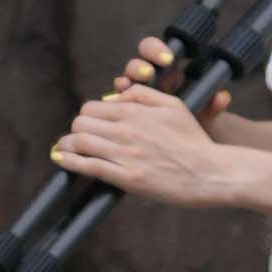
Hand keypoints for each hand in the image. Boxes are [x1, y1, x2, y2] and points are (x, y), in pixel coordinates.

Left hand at [52, 75, 248, 208]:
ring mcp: (125, 154)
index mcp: (134, 111)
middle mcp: (126, 129)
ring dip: (68, 145)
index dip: (88, 116)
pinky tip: (62, 160)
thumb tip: (115, 97)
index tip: (90, 124)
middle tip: (79, 137)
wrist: (209, 172)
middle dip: (77, 129)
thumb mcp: (172, 104)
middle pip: (82, 122)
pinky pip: (89, 166)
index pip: (92, 107)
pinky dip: (70, 162)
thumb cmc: (193, 139)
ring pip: (80, 142)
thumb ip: (141, 95)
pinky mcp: (127, 177)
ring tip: (64, 149)